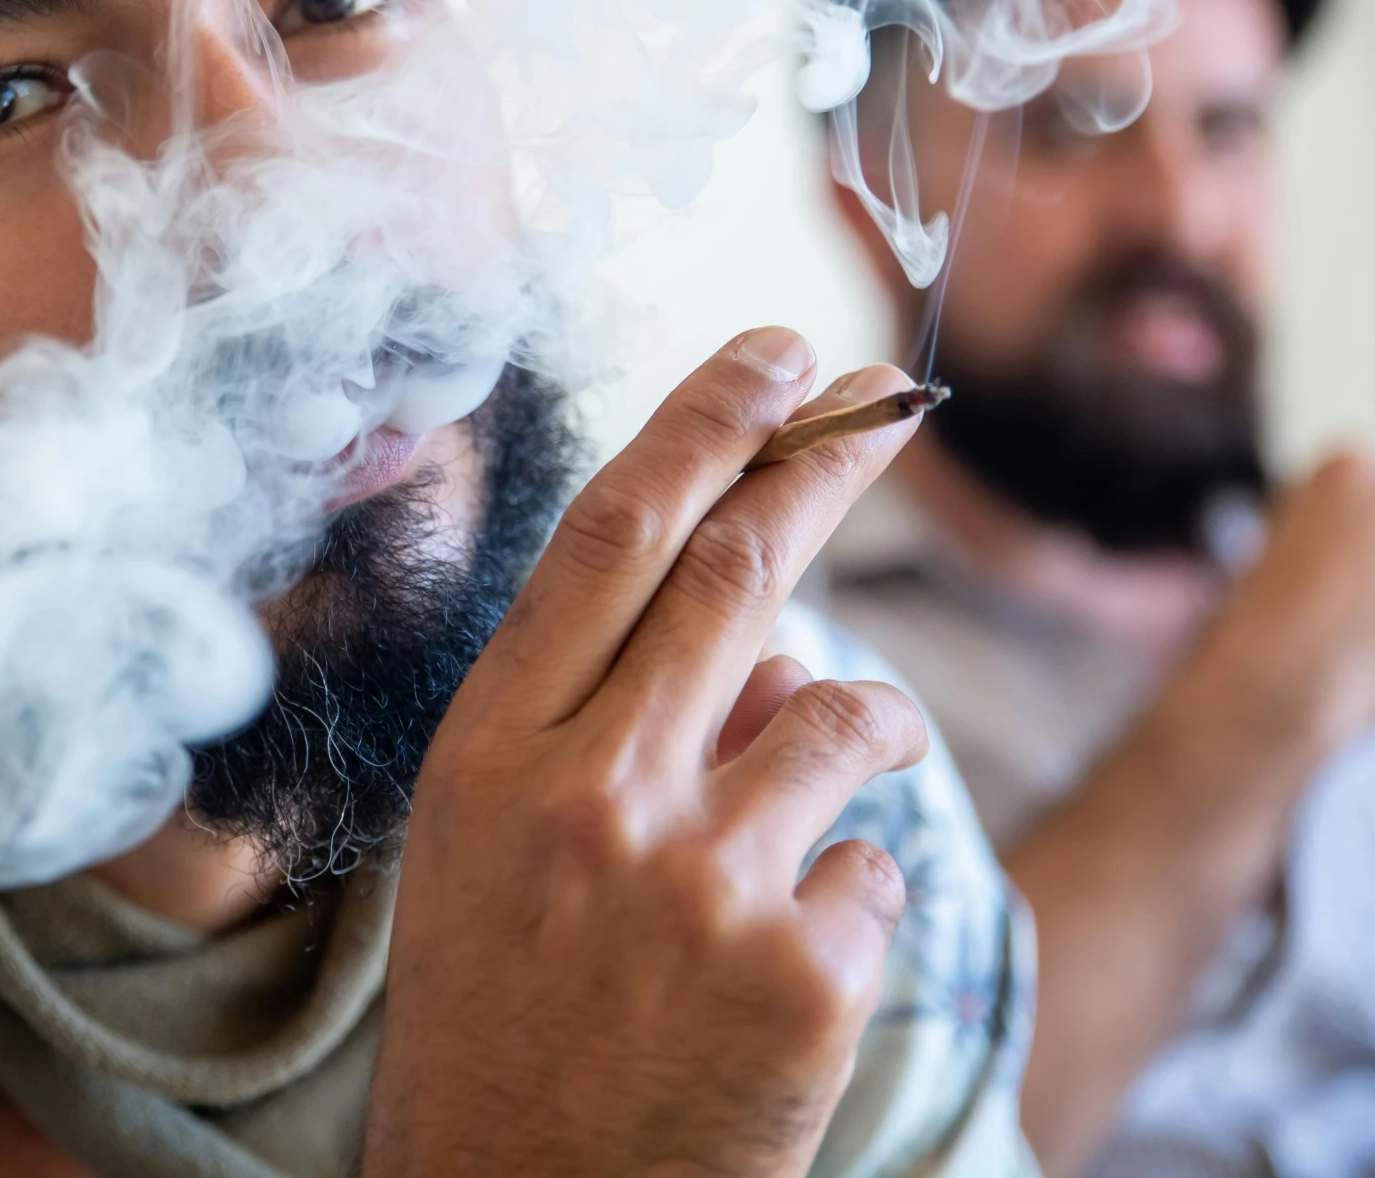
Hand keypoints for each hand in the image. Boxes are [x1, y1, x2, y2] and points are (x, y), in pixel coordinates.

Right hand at [364, 332, 931, 1177]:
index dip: (705, 424)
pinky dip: (849, 893)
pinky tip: (786, 967)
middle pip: (738, 575)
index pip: (610, 537)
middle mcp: (588, 794)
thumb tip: (756, 637)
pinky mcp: (803, 975)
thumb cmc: (498, 1021)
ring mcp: (699, 883)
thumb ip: (598, 726)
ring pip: (845, 713)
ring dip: (870, 722)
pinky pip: (876, 867)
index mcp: (489, 753)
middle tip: (886, 399)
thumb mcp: (491, 854)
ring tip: (854, 761)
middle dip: (826, 465)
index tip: (778, 353)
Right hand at [1187, 450, 1374, 760]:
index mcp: (1350, 470)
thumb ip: (1323, 519)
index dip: (1335, 515)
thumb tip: (1348, 538)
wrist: (1288, 680)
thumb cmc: (1261, 613)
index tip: (1319, 545)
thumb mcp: (1270, 538)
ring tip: (1363, 626)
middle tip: (1349, 586)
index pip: (1358, 475)